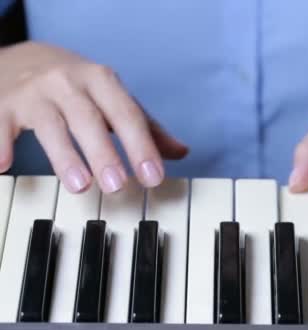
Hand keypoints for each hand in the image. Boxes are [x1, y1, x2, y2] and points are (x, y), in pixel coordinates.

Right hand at [0, 42, 187, 192]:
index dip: (142, 146)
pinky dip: (1, 143)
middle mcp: (69, 83)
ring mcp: (35, 93)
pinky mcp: (5, 104)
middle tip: (117, 185)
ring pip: (50, 125)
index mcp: (102, 82)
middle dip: (104, 152)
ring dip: (64, 156)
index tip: (154, 177)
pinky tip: (3, 166)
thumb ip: (144, 126)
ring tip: (80, 185)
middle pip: (89, 119)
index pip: (127, 115)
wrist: (24, 57)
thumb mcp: (112, 98)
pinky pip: (1, 124)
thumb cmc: (78, 85)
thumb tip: (180, 152)